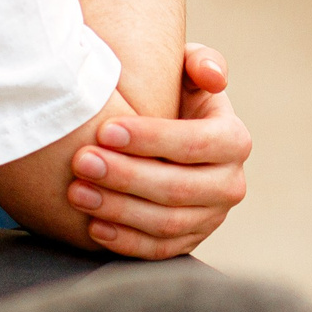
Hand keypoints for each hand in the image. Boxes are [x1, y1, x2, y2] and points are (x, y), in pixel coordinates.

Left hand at [64, 43, 250, 258]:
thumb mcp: (188, 71)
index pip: (196, 143)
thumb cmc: (173, 97)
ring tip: (77, 192)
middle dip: (126, 176)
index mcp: (234, 140)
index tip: (105, 130)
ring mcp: (211, 218)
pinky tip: (93, 225)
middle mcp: (230, 184)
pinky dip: (125, 241)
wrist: (165, 141)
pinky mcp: (188, 242)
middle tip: (82, 162)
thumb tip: (213, 76)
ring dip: (118, 210)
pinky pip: (158, 250)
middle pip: (179, 188)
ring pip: (166, 223)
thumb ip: (201, 61)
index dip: (150, 139)